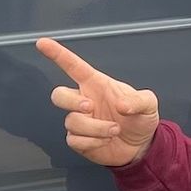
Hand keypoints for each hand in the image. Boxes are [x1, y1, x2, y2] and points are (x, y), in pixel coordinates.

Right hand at [37, 37, 160, 166]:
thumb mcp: (149, 104)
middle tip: (90, 107)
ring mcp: (80, 121)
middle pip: (59, 95)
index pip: (73, 67)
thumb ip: (139, 101)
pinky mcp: (79, 140)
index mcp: (96, 85)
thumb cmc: (140, 119)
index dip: (57, 54)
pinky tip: (104, 141)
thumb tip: (121, 105)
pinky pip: (74, 140)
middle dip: (70, 101)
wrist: (140, 146)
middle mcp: (84, 101)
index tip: (42, 43)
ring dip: (95, 128)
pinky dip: (92, 142)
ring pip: (71, 122)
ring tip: (114, 130)